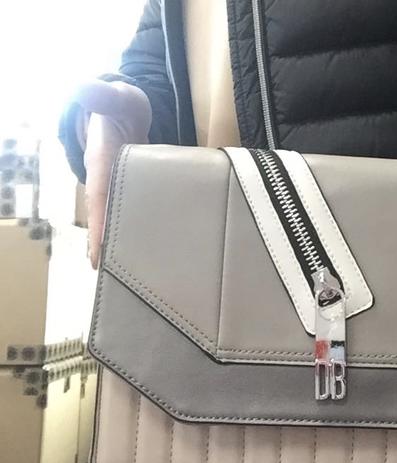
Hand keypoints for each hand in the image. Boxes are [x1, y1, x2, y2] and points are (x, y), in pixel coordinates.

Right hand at [74, 80, 151, 266]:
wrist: (124, 109)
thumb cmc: (120, 104)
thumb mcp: (116, 96)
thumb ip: (105, 94)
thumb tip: (86, 89)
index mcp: (102, 161)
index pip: (99, 196)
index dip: (99, 223)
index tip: (98, 251)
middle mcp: (107, 179)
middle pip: (105, 216)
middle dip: (105, 244)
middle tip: (109, 275)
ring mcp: (120, 186)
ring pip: (118, 219)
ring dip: (120, 244)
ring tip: (126, 275)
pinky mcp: (134, 190)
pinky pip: (134, 214)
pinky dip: (136, 233)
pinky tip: (146, 253)